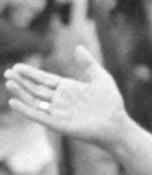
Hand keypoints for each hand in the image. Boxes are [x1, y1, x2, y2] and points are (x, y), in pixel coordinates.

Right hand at [4, 45, 129, 147]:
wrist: (117, 125)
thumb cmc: (112, 104)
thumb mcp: (101, 79)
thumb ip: (88, 64)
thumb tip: (77, 48)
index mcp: (68, 89)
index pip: (45, 79)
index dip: (31, 73)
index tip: (17, 67)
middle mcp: (61, 100)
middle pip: (37, 89)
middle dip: (22, 81)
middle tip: (7, 73)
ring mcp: (59, 112)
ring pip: (35, 101)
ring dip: (21, 93)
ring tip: (9, 83)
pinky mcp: (59, 124)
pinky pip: (39, 116)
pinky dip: (26, 110)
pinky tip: (14, 102)